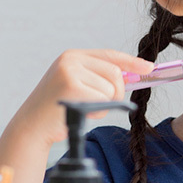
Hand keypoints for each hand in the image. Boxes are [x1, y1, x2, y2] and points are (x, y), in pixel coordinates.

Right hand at [10, 49, 153, 146]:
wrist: (32, 127)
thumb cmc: (58, 109)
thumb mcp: (78, 86)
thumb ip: (100, 78)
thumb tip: (134, 75)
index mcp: (72, 56)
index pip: (110, 55)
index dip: (132, 62)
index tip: (149, 67)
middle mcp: (70, 59)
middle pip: (115, 72)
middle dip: (116, 92)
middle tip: (100, 105)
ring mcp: (70, 71)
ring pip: (111, 88)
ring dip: (103, 105)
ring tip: (82, 108)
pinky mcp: (72, 86)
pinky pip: (103, 100)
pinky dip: (97, 112)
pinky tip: (80, 113)